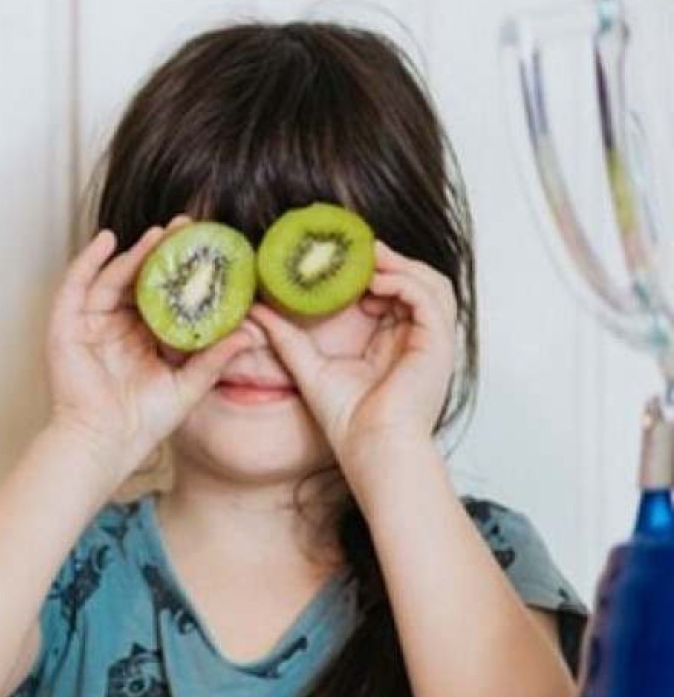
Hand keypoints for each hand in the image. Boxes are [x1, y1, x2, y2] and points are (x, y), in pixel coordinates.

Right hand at [47, 219, 261, 476]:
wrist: (105, 443)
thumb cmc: (142, 423)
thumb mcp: (188, 386)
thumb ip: (214, 359)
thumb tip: (249, 334)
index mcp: (142, 339)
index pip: (164, 296)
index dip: (184, 272)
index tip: (209, 249)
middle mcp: (115, 328)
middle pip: (139, 280)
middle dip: (162, 253)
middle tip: (189, 227)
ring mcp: (89, 326)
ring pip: (112, 278)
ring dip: (134, 253)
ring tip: (160, 233)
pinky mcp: (66, 327)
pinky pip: (75, 286)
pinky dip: (88, 261)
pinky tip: (106, 241)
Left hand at [247, 241, 456, 466]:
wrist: (370, 448)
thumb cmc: (347, 420)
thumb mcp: (308, 366)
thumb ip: (287, 337)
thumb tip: (257, 310)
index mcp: (396, 343)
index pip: (394, 293)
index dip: (373, 272)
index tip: (342, 260)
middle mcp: (418, 339)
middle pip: (417, 282)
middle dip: (391, 260)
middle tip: (358, 249)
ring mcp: (432, 341)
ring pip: (430, 283)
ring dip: (401, 265)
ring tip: (367, 259)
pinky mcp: (438, 344)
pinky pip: (429, 298)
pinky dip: (404, 282)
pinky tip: (375, 282)